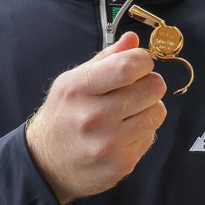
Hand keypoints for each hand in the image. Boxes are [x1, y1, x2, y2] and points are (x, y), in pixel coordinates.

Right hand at [24, 32, 166, 204]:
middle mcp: (92, 116)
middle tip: (136, 90)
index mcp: (78, 89)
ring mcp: (108, 143)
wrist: (47, 164)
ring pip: (158, 112)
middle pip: (152, 88)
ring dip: (149, 108)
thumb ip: (106, 59)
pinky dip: (143, 131)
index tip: (140, 64)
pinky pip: (151, 135)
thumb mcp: (74, 82)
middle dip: (150, 83)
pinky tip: (123, 133)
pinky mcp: (121, 164)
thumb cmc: (64, 116)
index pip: (129, 66)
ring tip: (130, 112)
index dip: (143, 60)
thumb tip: (132, 39)